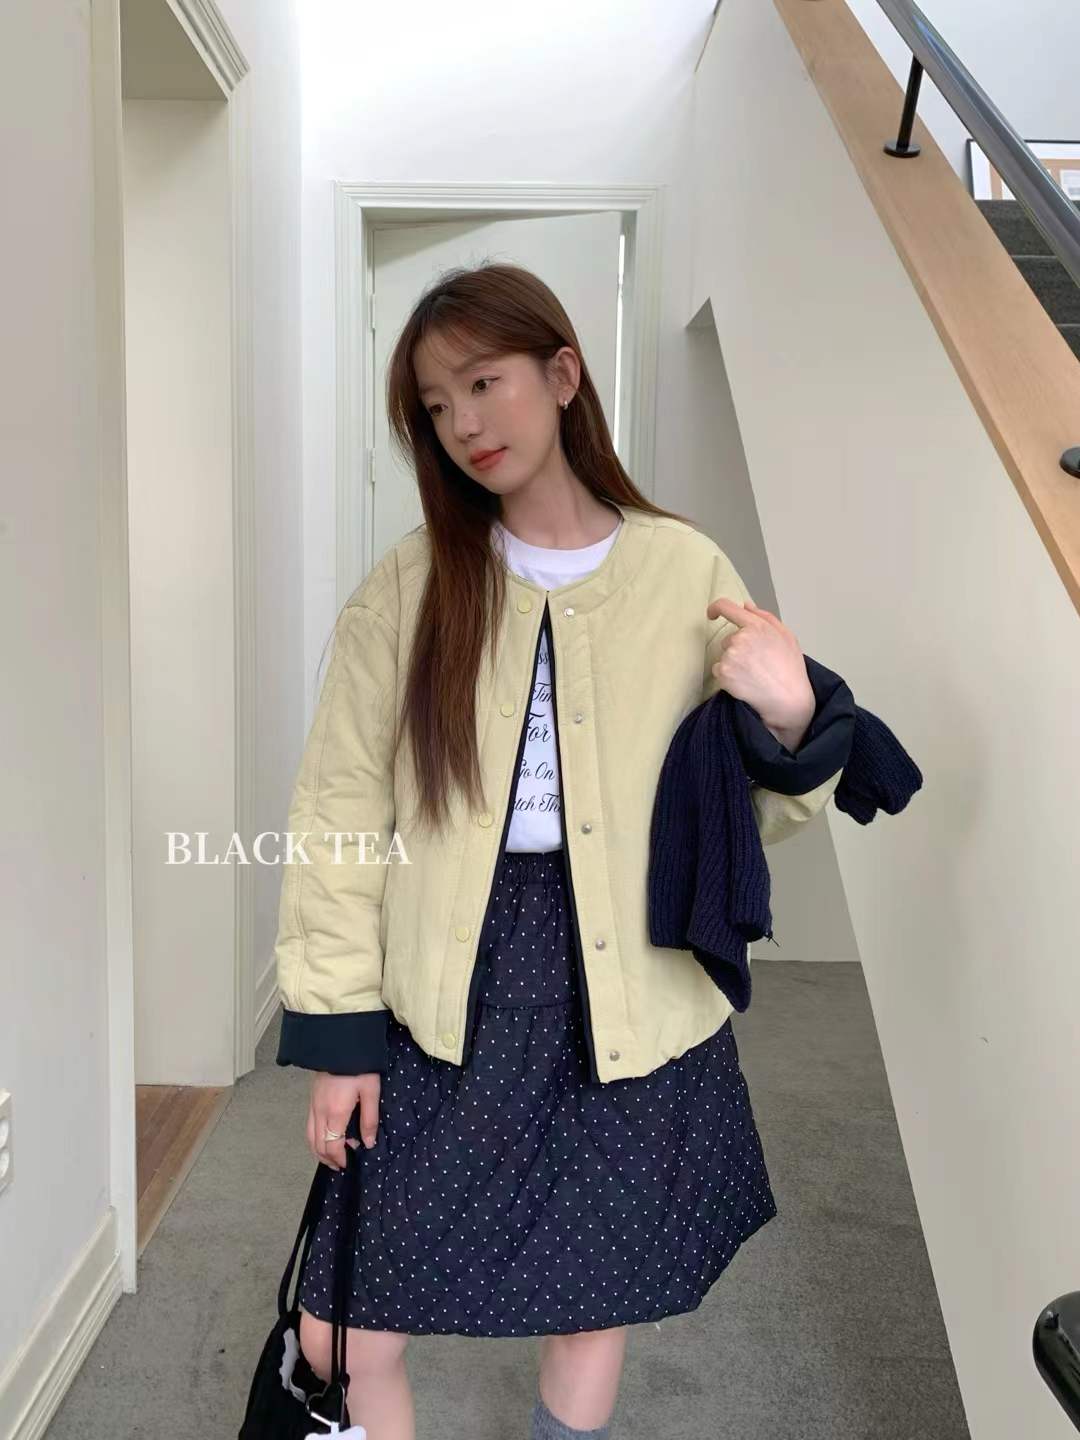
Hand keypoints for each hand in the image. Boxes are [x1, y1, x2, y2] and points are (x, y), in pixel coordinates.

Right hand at [308, 1071, 380, 1171]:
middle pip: (317, 1144)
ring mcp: (313, 1104)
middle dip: (328, 1159)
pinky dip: (314, 1138)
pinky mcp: (312, 1098)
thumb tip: (368, 1143)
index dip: (339, 1158)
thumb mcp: (370, 1091)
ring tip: (331, 1157)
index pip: (332, 1145)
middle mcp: (320, 1111)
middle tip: (340, 1165)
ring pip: (309, 1136)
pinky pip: (309, 1125)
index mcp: (335, 1112)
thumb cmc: (358, 1064)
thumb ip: (369, 1119)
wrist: (339, 1042)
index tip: (349, 1163)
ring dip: (318, 1150)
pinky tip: (324, 1137)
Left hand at [706, 597, 814, 735]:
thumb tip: (746, 606)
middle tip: (757, 663)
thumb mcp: (786, 636)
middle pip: (728, 640)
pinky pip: (719, 671)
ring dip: (734, 663)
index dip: (716, 608)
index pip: (727, 607)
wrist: (788, 698)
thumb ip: (765, 617)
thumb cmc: (790, 668)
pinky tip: (745, 682)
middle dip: (738, 649)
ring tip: (753, 674)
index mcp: (756, 625)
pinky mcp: (724, 673)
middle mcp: (740, 638)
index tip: (712, 614)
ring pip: (724, 656)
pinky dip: (728, 677)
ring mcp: (730, 656)